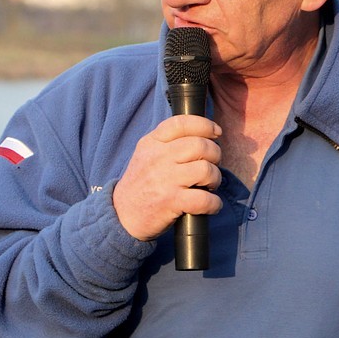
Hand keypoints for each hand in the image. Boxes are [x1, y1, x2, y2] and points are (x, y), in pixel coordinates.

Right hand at [113, 115, 223, 240]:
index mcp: (152, 142)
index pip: (182, 123)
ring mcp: (165, 180)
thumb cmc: (142, 183)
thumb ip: (169, 141)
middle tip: (211, 165)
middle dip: (215, 155)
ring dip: (215, 179)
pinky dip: (214, 203)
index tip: (216, 133)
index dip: (205, 125)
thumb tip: (204, 133)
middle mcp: (158, 158)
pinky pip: (204, 199)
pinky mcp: (171, 202)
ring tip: (209, 185)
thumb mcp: (147, 153)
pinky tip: (210, 205)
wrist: (122, 214)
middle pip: (200, 145)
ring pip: (206, 170)